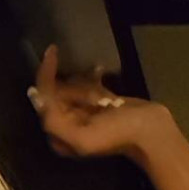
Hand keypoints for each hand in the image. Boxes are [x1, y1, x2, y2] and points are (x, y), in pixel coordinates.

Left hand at [27, 43, 172, 161]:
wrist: (151, 131)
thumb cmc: (118, 134)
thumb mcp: (82, 136)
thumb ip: (55, 122)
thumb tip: (37, 98)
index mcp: (60, 137)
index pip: (44, 103)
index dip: (46, 78)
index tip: (51, 52)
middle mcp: (68, 125)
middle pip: (58, 93)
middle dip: (75, 89)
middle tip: (97, 101)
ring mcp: (84, 113)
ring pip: (73, 86)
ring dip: (86, 85)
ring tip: (105, 98)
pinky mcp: (99, 102)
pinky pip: (87, 83)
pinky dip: (93, 76)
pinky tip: (102, 72)